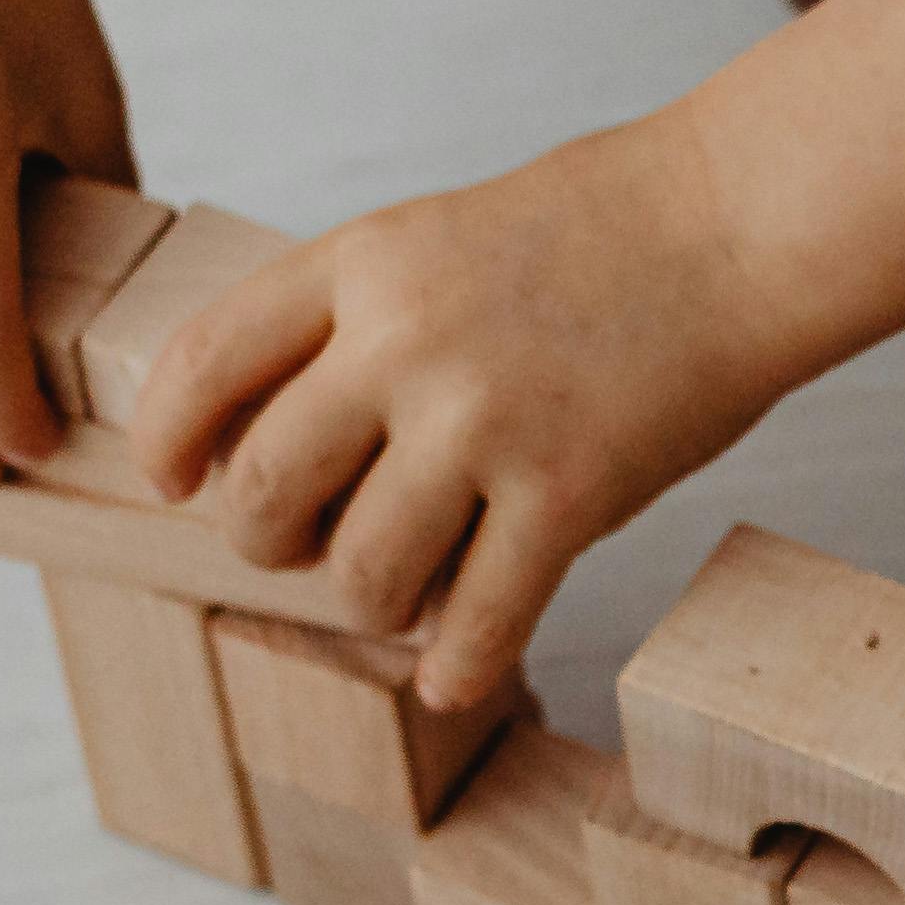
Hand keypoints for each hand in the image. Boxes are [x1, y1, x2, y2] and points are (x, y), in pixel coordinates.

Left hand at [132, 109, 817, 713]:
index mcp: (363, 265)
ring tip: (406, 592)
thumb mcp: (435, 235)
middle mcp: (407, 344)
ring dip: (370, 604)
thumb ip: (351, 319)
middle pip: (266, 488)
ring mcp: (488, 424)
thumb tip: (268, 442)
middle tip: (299, 545)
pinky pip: (481, 621)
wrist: (738, 227)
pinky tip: (451, 676)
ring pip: (361, 575)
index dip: (166, 437)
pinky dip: (457, 666)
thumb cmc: (596, 233)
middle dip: (263, 540)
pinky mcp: (570, 495)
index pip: (207, 361)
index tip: (171, 480)